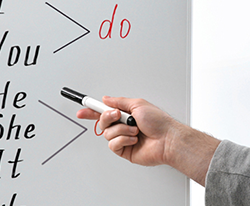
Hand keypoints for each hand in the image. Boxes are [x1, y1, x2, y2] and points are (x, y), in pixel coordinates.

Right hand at [76, 96, 219, 185]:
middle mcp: (123, 125)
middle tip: (118, 116)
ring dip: (121, 130)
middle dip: (108, 117)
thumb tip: (107, 99)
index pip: (105, 111)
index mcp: (126, 113)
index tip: (82, 108)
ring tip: (135, 130)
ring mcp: (123, 138)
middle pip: (102, 121)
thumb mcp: (137, 104)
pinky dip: (123, 140)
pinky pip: (113, 145)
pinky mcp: (124, 150)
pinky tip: (134, 139)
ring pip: (107, 133)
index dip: (92, 110)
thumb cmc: (159, 122)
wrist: (167, 139)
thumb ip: (119, 102)